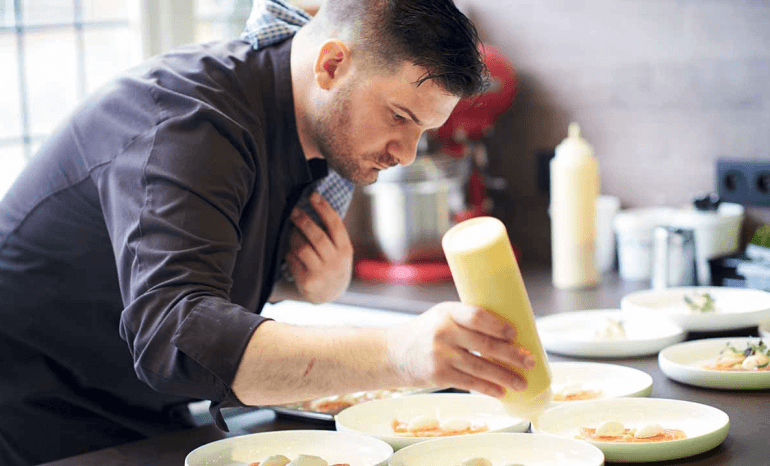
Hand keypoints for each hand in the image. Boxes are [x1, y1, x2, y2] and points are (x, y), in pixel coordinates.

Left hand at [286, 192, 352, 303]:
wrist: (329, 293)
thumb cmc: (332, 262)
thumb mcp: (340, 249)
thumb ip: (332, 232)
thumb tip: (315, 201)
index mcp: (345, 249)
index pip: (335, 225)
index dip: (324, 208)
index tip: (313, 196)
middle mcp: (335, 261)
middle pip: (317, 236)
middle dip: (303, 220)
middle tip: (293, 210)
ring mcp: (321, 273)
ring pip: (302, 247)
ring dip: (293, 237)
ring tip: (292, 233)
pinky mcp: (307, 282)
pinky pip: (292, 260)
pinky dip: (289, 253)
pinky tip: (291, 253)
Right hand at [386, 302, 535, 397]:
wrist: (393, 353)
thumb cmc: (426, 333)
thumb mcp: (442, 317)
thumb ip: (468, 322)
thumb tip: (509, 335)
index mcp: (447, 312)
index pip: (476, 316)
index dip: (498, 326)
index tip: (515, 334)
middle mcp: (443, 332)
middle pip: (484, 344)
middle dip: (511, 355)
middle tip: (530, 361)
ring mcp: (440, 355)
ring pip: (480, 367)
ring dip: (505, 376)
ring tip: (522, 382)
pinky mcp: (438, 375)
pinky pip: (469, 383)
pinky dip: (488, 388)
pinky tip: (501, 392)